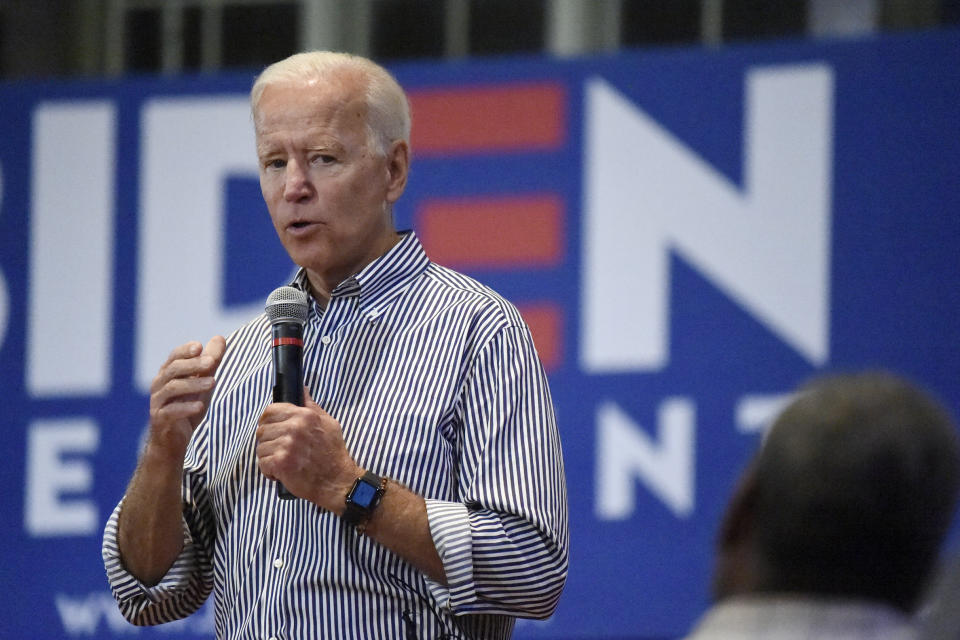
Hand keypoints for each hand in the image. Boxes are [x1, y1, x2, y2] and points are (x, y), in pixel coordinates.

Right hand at [147, 336, 225, 461]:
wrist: (173, 439)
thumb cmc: (187, 406)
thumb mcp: (202, 383)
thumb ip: (210, 362)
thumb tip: (220, 338)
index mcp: (168, 374)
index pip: (174, 357)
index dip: (185, 351)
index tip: (199, 346)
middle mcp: (159, 385)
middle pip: (173, 370)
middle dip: (192, 365)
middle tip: (211, 363)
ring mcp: (157, 402)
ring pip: (172, 388)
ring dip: (193, 384)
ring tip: (213, 382)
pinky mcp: (160, 419)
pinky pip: (170, 411)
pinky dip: (185, 408)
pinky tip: (199, 406)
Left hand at [256, 389, 360, 509]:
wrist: (337, 481)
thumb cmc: (333, 453)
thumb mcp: (328, 423)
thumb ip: (312, 407)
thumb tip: (302, 390)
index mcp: (304, 415)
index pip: (270, 411)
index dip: (268, 422)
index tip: (274, 431)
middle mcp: (294, 427)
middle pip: (262, 430)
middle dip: (268, 442)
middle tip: (280, 450)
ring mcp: (287, 445)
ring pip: (260, 448)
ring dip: (269, 457)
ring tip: (283, 462)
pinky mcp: (281, 463)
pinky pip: (262, 463)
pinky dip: (269, 471)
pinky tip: (282, 472)